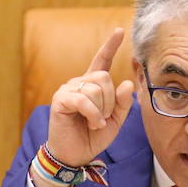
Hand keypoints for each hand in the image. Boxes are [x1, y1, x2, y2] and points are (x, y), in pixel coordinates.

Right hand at [43, 28, 135, 170]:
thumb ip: (122, 103)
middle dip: (110, 101)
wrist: (75, 155)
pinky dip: (93, 114)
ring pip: (95, 88)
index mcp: (92, 86)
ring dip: (101, 110)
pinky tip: (93, 124)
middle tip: (103, 117)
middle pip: (104, 77)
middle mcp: (79, 83)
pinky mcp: (60, 100)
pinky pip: (83, 99)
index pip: (102, 61)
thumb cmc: (92, 137)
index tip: (120, 31)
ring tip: (95, 123)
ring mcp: (68, 90)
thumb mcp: (115, 121)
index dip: (110, 46)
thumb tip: (127, 83)